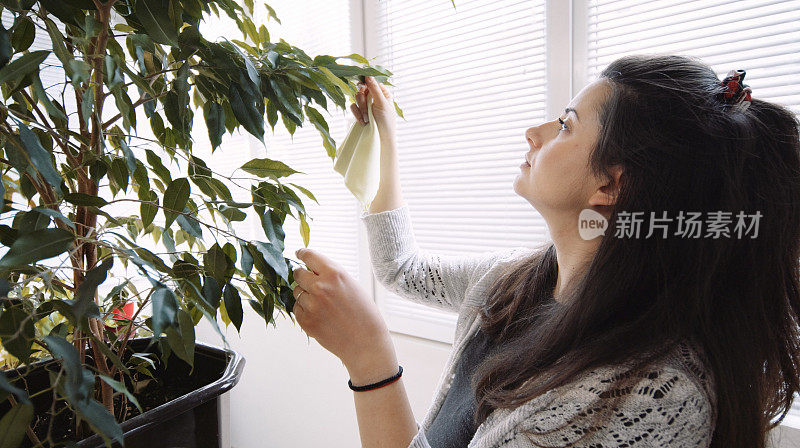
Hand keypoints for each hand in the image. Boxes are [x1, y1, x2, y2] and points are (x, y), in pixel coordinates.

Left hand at [292, 248, 394, 371]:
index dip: (303, 254)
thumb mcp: (352, 285)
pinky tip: (321, 316)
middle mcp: (320, 287)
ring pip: (297, 292)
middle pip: (298, 273)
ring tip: (322, 305)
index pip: (309, 256)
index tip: (299, 254)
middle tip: (311, 283)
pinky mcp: (306, 321)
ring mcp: (311, 304)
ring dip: (305, 295)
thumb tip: (312, 269)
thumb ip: (332, 276)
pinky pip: (297, 308)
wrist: (365, 343)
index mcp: (334, 274)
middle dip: (303, 276)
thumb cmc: (364, 314)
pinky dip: (305, 310)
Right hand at [350, 76, 396, 138]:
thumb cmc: (386, 122)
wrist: (381, 139)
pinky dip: (356, 114)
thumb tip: (368, 75)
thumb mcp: (382, 103)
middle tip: (368, 109)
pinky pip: (352, 107)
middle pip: (362, 89)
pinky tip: (363, 122)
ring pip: (356, 98)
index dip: (366, 83)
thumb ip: (374, 89)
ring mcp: (366, 105)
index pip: (372, 82)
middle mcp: (374, 97)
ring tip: (367, 119)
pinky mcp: (359, 112)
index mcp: (382, 93)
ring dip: (361, 109)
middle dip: (363, 101)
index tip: (362, 86)